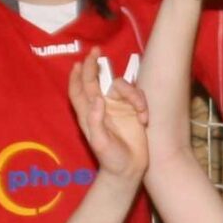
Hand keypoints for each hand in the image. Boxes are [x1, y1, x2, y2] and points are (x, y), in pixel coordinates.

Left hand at [68, 50, 149, 179]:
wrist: (130, 170)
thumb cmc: (111, 159)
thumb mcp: (100, 143)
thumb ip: (96, 121)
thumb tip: (98, 99)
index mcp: (89, 114)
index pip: (79, 91)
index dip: (77, 76)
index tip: (79, 62)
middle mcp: (102, 107)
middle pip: (96, 80)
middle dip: (95, 65)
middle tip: (97, 51)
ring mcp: (118, 108)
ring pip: (122, 87)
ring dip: (134, 95)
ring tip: (141, 113)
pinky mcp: (133, 111)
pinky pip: (138, 97)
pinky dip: (143, 105)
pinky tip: (145, 120)